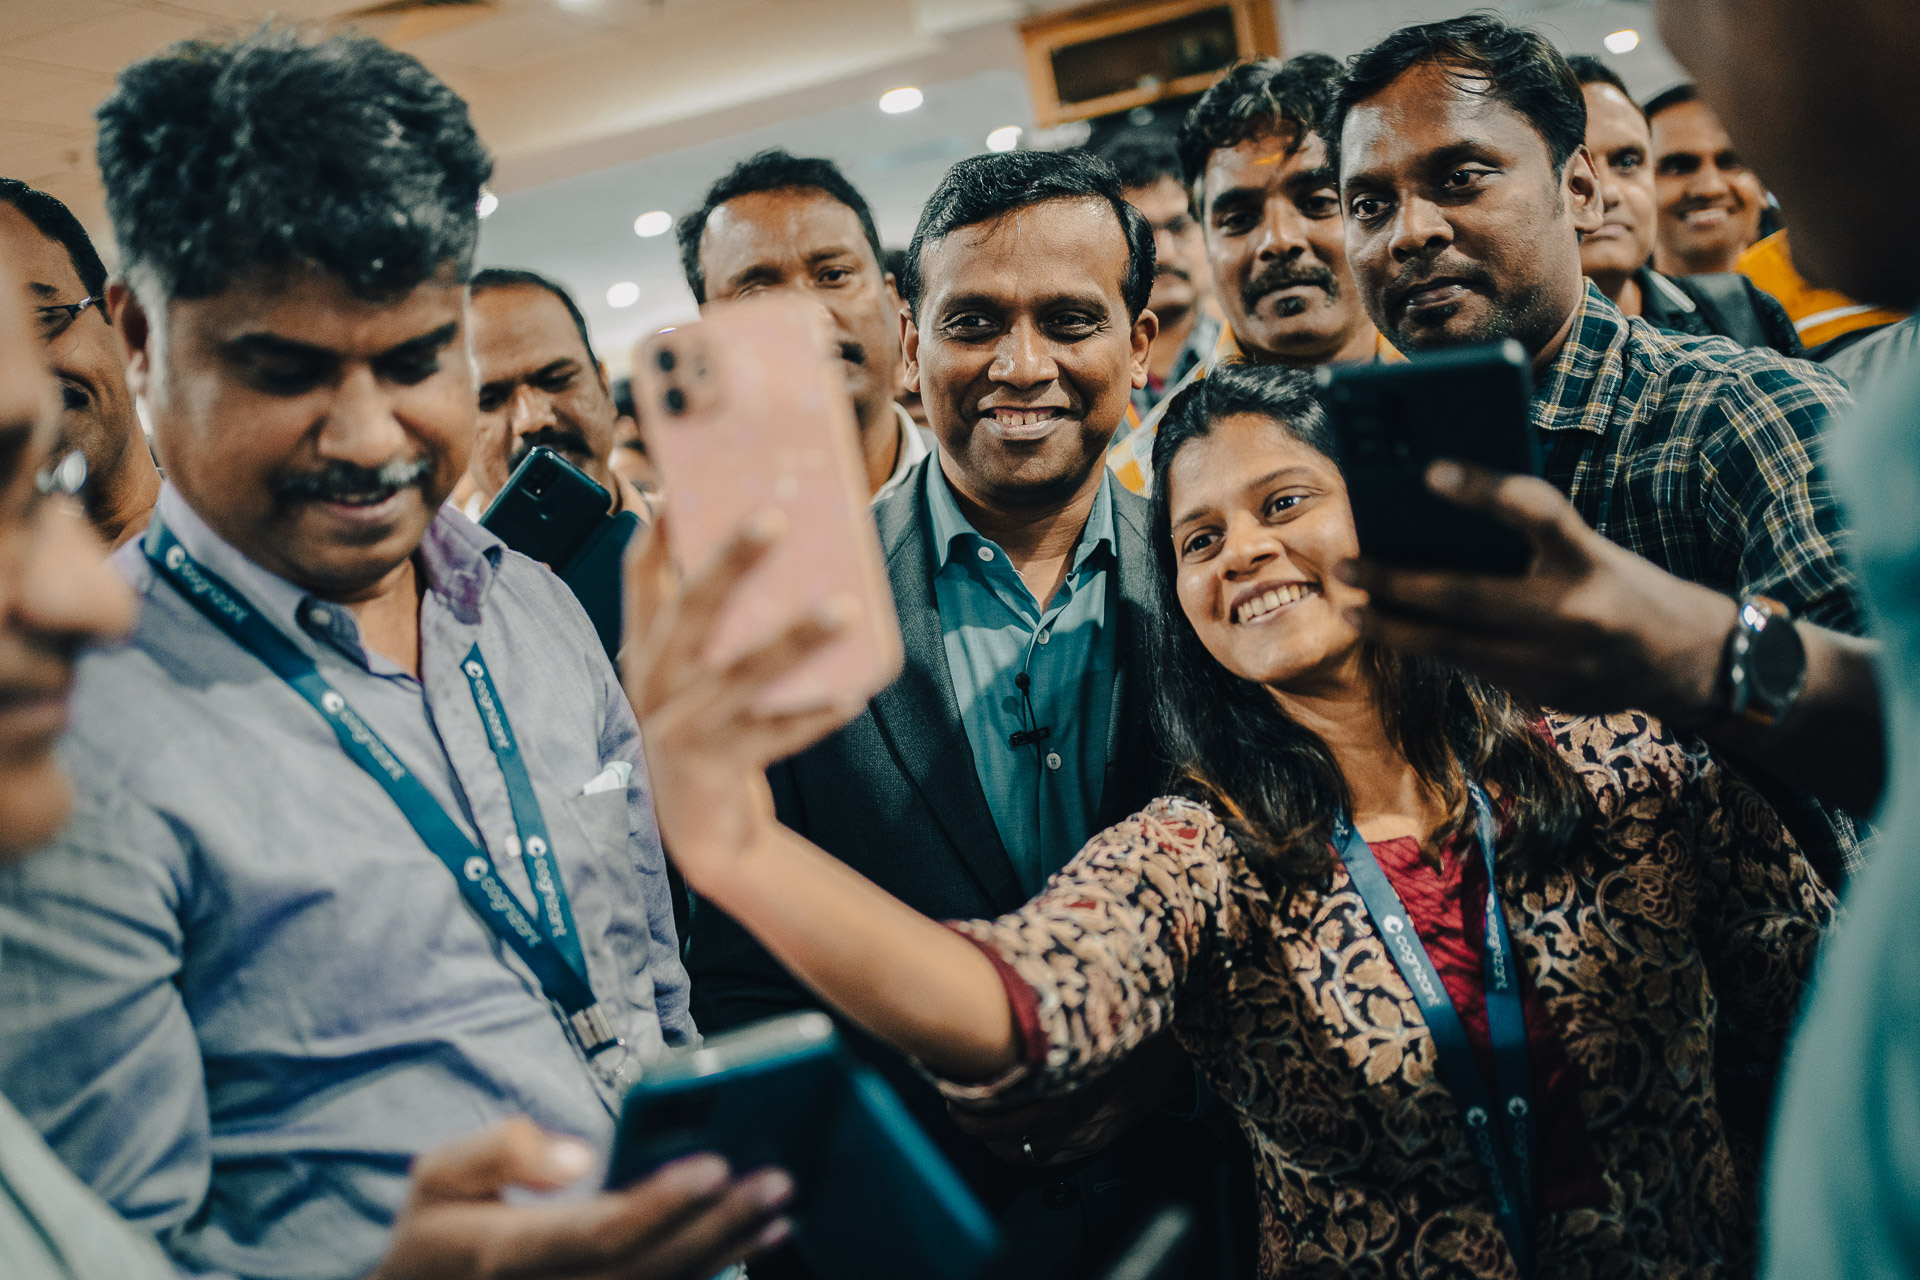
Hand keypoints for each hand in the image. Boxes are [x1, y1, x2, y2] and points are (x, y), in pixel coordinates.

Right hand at [370, 1118, 791, 1279]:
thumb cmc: (438, 1233)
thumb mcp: (439, 1176)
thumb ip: (501, 1152)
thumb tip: (578, 1152)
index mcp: (507, 1256)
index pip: (601, 1233)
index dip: (661, 1203)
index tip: (714, 1163)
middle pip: (651, 1266)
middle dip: (718, 1225)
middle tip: (777, 1180)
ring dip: (729, 1250)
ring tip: (780, 1206)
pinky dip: (712, 1271)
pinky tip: (755, 1240)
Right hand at [621, 510, 863, 894]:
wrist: (697, 832)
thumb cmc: (702, 729)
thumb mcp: (689, 673)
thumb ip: (708, 621)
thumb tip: (768, 546)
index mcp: (645, 649)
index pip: (642, 576)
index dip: (662, 528)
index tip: (685, 482)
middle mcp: (654, 682)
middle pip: (691, 610)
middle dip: (731, 561)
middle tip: (775, 517)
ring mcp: (681, 726)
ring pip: (743, 674)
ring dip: (795, 639)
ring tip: (844, 608)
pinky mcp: (714, 766)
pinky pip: (774, 735)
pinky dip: (813, 715)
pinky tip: (852, 694)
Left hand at [947, 1033, 1187, 1167]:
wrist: (1174, 1041)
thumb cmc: (1124, 1017)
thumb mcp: (1076, 1010)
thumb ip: (1032, 1018)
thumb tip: (983, 1005)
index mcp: (1061, 1080)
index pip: (995, 1110)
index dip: (967, 1101)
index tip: (950, 1082)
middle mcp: (1070, 1115)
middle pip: (1000, 1138)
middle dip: (973, 1121)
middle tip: (958, 1100)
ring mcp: (1084, 1134)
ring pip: (1021, 1154)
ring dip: (996, 1139)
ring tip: (980, 1116)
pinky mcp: (1096, 1142)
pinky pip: (1050, 1158)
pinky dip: (1027, 1148)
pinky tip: (1017, 1129)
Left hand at [1342, 462, 1737, 723]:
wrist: (1687, 661)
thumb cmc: (1621, 584)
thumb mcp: (1589, 549)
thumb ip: (1526, 540)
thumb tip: (1431, 525)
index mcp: (1589, 557)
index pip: (1534, 510)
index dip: (1483, 489)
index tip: (1429, 469)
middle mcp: (1573, 611)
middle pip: (1465, 594)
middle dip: (1394, 581)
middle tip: (1343, 564)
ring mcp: (1555, 661)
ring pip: (1453, 644)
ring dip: (1393, 626)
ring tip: (1351, 607)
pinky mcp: (1542, 692)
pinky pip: (1471, 665)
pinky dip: (1429, 645)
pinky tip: (1394, 630)